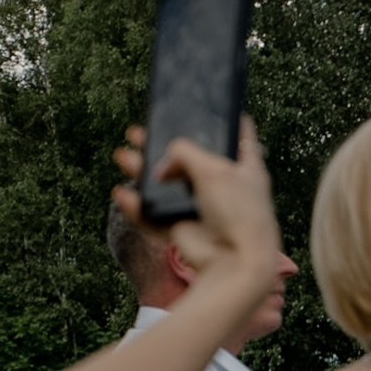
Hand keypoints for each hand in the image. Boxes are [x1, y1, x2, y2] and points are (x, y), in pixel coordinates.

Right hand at [112, 117, 282, 281]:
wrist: (234, 262)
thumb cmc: (237, 212)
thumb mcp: (213, 167)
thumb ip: (185, 151)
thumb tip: (162, 164)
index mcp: (246, 170)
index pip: (240, 140)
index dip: (228, 123)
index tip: (217, 108)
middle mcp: (226, 189)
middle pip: (191, 161)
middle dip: (163, 146)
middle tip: (141, 132)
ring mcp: (204, 210)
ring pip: (166, 187)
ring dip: (142, 171)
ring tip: (124, 156)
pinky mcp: (185, 231)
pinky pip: (155, 216)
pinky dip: (138, 207)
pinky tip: (124, 194)